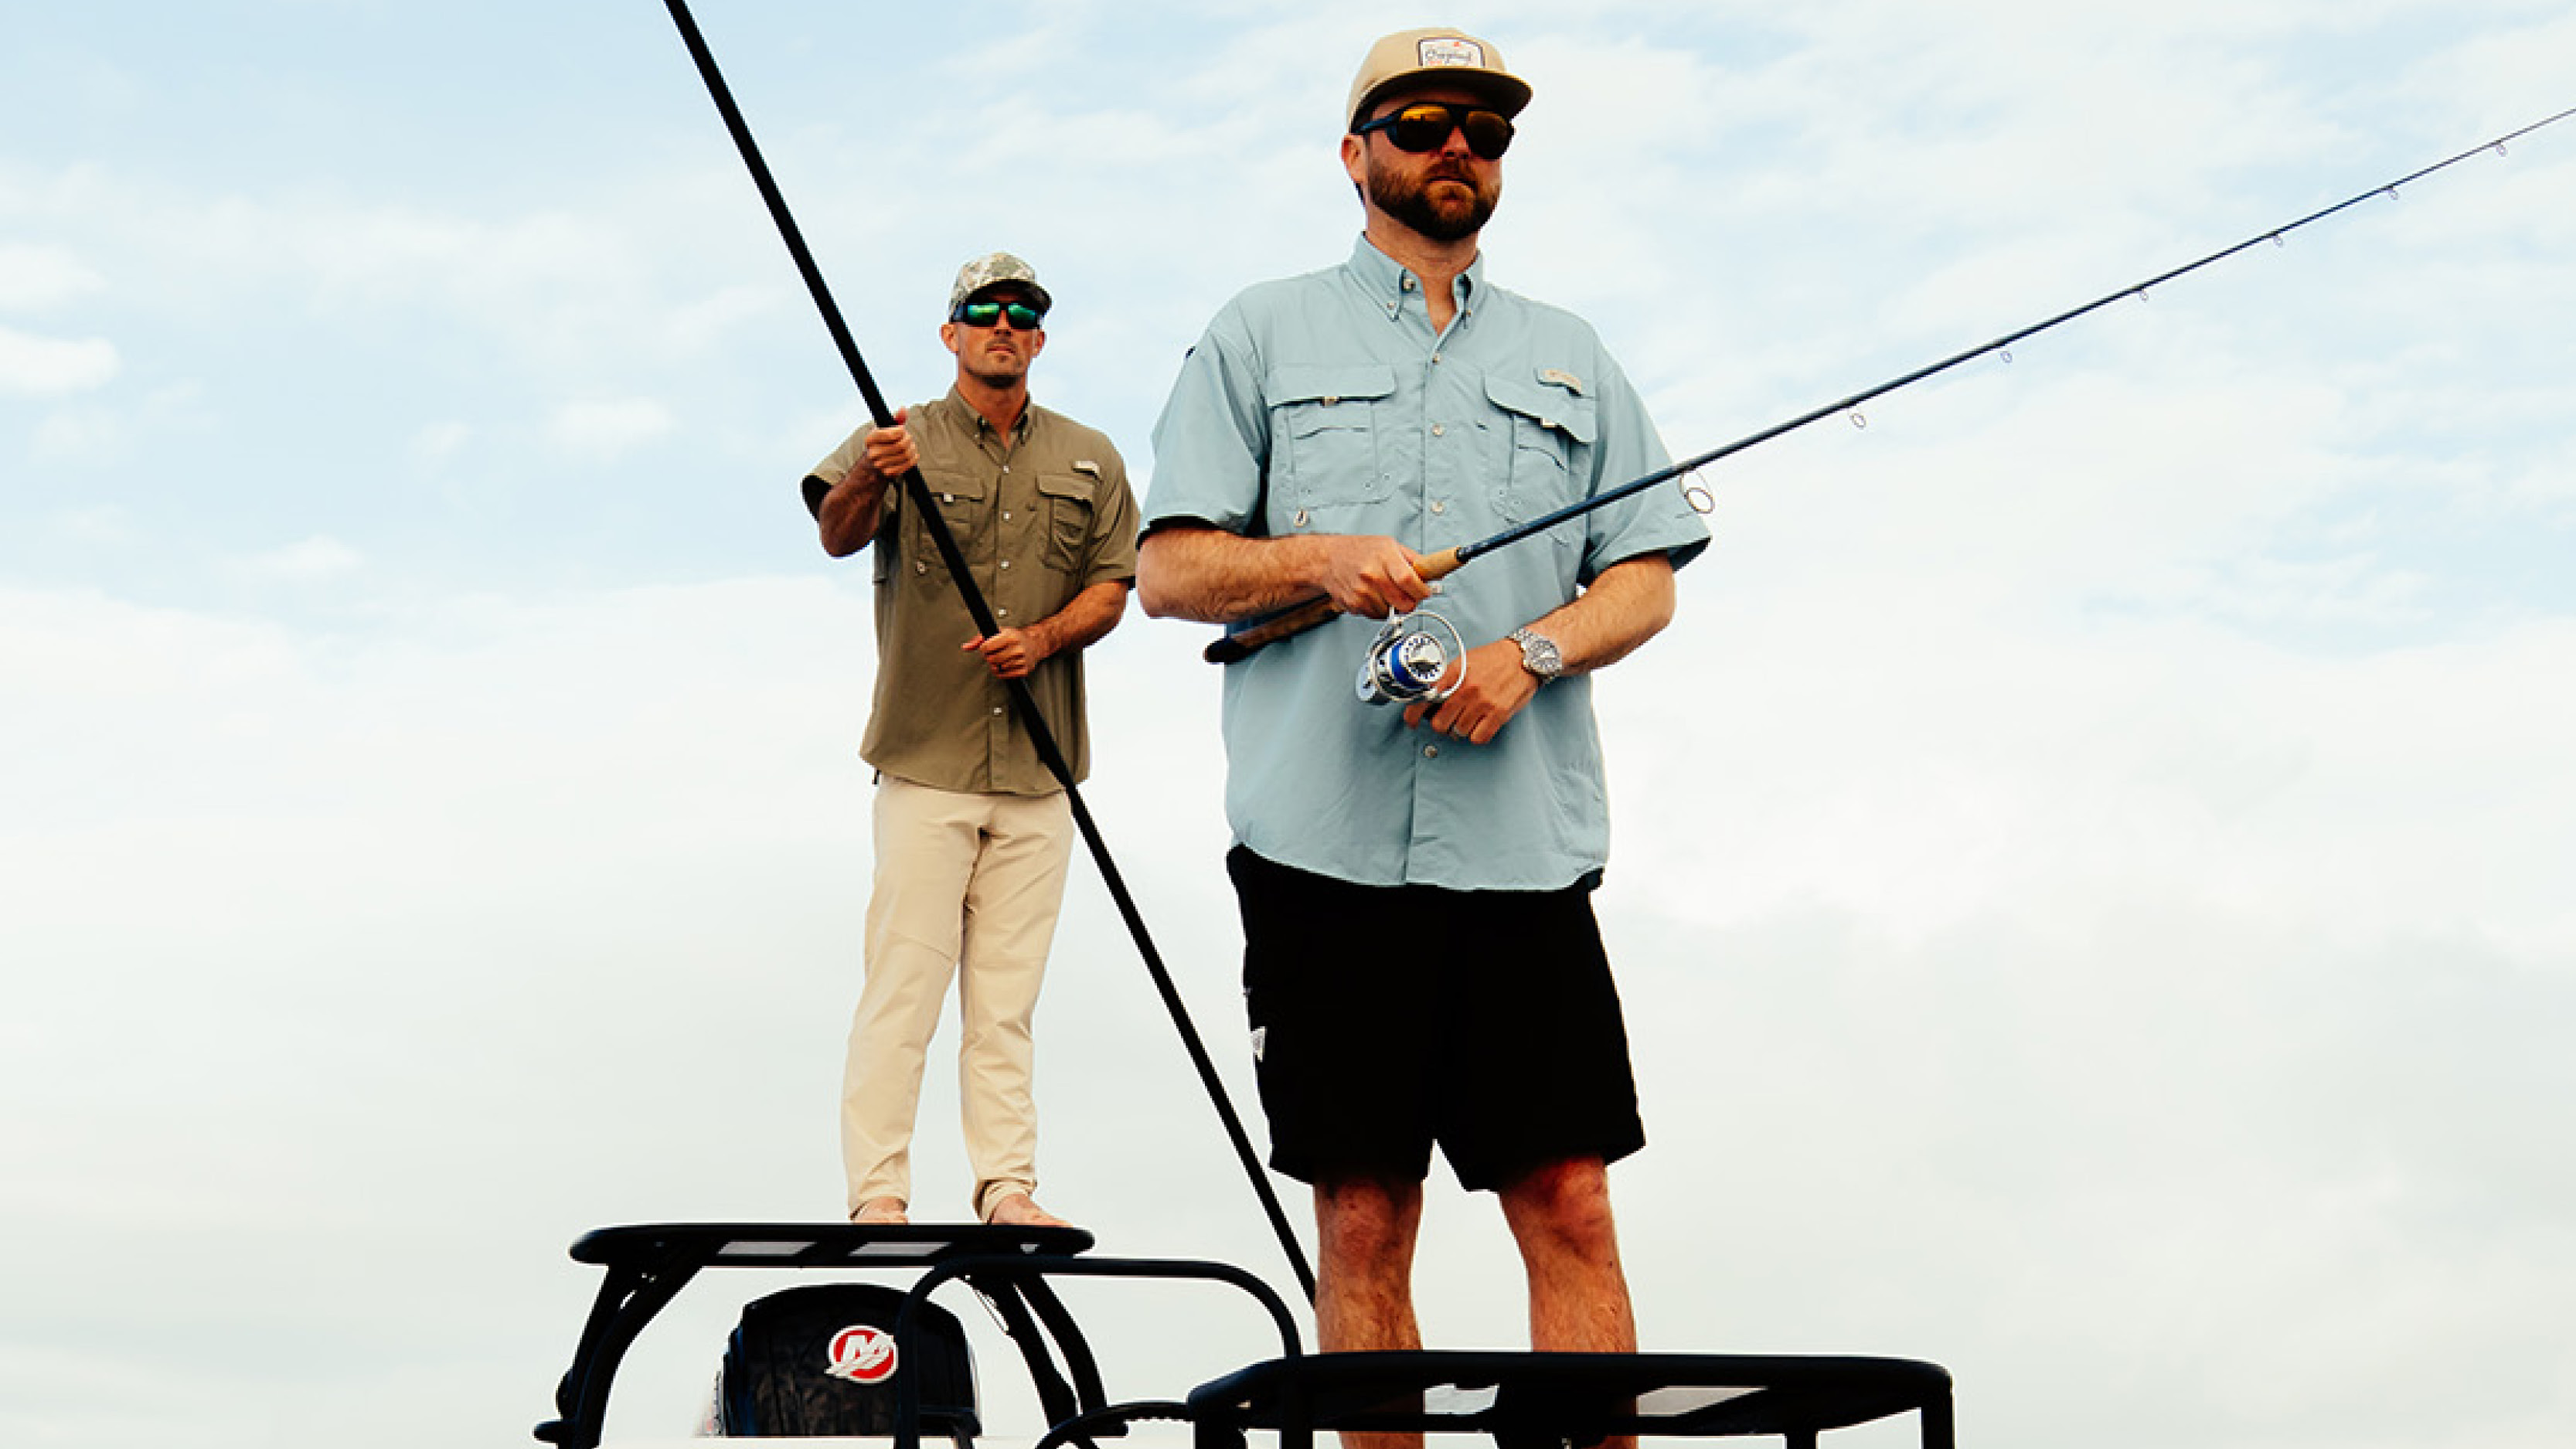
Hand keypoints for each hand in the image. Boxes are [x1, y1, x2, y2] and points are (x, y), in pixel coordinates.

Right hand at [861, 407, 918, 480]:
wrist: (875, 464)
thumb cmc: (883, 443)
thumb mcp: (886, 429)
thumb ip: (896, 419)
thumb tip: (903, 408)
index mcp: (870, 439)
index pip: (891, 434)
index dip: (901, 431)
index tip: (902, 430)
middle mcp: (872, 453)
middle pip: (900, 445)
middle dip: (908, 440)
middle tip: (908, 438)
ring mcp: (880, 464)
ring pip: (906, 454)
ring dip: (912, 449)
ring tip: (910, 446)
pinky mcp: (889, 473)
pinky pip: (907, 464)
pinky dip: (914, 458)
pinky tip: (913, 455)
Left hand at [964, 626, 1046, 679]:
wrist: (1035, 642)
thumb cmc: (1016, 637)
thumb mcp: (998, 631)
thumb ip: (980, 639)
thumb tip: (967, 646)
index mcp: (1010, 637)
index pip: (987, 647)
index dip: (983, 649)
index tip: (986, 648)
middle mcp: (1017, 648)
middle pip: (992, 659)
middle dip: (989, 658)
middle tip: (993, 654)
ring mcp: (1022, 660)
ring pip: (999, 668)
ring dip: (996, 666)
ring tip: (1000, 659)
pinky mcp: (1025, 669)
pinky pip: (1007, 675)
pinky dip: (1002, 672)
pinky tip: (1004, 666)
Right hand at [1310, 535, 1432, 619]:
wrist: (1328, 559)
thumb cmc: (1358, 551)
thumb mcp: (1389, 545)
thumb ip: (1413, 560)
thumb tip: (1435, 572)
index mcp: (1384, 557)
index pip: (1409, 580)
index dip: (1422, 591)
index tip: (1425, 592)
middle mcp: (1372, 575)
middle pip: (1403, 602)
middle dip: (1411, 602)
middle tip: (1408, 594)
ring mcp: (1362, 592)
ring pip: (1391, 612)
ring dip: (1392, 606)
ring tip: (1384, 590)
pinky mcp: (1354, 604)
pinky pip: (1376, 615)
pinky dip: (1378, 608)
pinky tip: (1372, 595)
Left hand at [1402, 639, 1538, 744]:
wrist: (1524, 657)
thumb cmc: (1493, 659)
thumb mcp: (1463, 661)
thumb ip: (1445, 679)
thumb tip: (1428, 698)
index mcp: (1454, 673)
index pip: (1425, 698)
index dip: (1413, 715)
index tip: (1411, 722)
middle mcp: (1466, 689)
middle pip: (1440, 722)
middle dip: (1441, 724)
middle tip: (1447, 720)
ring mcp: (1483, 702)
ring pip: (1458, 732)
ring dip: (1460, 729)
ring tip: (1468, 718)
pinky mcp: (1499, 713)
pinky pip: (1478, 738)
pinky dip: (1476, 735)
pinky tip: (1479, 725)